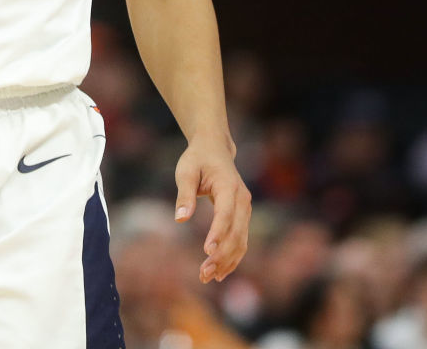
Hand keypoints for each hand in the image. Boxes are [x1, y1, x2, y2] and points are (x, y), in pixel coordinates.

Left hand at [174, 135, 251, 282]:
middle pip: (236, 232)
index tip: (208, 252)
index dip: (218, 233)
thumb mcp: (185, 171)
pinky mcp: (243, 217)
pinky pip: (241, 241)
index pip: (225, 214)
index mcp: (229, 186)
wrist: (215, 149)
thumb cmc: (197, 159)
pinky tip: (220, 273)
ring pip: (241, 241)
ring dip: (227, 261)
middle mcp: (242, 199)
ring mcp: (245, 209)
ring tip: (208, 277)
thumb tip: (180, 219)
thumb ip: (184, 194)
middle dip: (222, 255)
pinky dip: (233, 258)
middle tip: (204, 274)